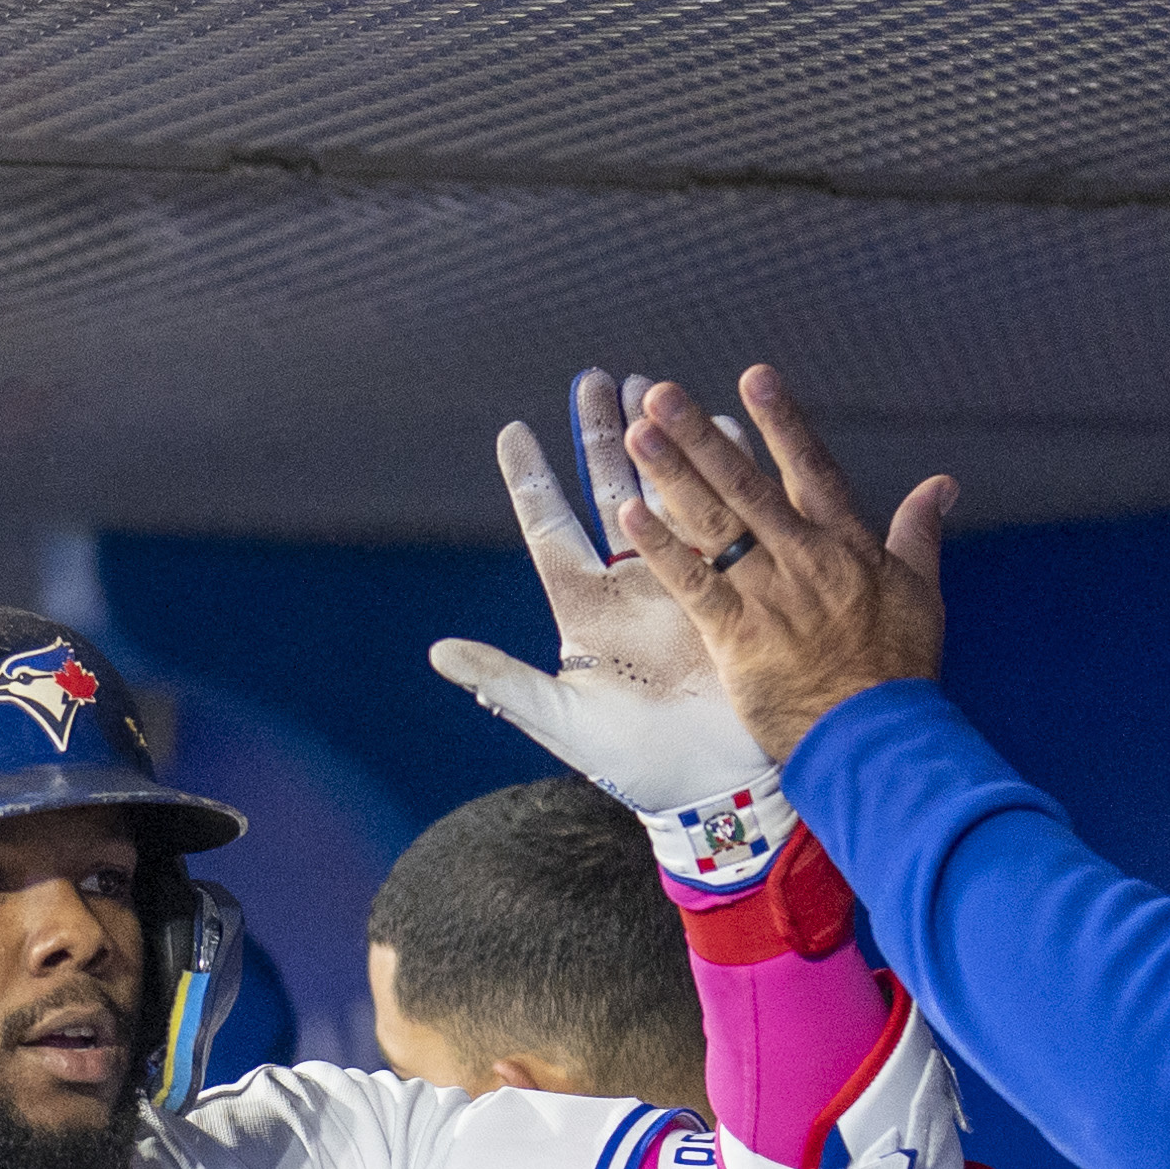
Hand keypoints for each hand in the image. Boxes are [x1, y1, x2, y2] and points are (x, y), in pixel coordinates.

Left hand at [429, 372, 770, 813]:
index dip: (532, 480)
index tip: (513, 431)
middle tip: (599, 378)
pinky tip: (725, 428)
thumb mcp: (562, 721)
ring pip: (668, 492)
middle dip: (604, 436)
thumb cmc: (632, 766)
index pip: (549, 528)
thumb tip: (438, 652)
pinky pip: (726, 519)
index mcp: (583, 607)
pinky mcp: (731, 589)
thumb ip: (503, 681)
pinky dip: (724, 474)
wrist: (715, 791)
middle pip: (612, 492)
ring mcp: (682, 581)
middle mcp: (630, 585)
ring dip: (663, 439)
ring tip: (656, 387)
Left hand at [613, 365, 952, 762]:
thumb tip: (942, 484)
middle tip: (662, 394)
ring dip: (673, 476)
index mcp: (847, 546)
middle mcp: (804, 560)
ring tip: (639, 433)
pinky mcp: (738, 637)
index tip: (754, 377)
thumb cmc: (897, 669)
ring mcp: (769, 596)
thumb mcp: (921, 591)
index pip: (812, 468)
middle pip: (747, 484)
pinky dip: (663, 548)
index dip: (782, 422)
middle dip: (703, 435)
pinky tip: (632, 513)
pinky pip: (694, 583)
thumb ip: (919, 532)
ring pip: (715, 524)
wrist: (876, 736)